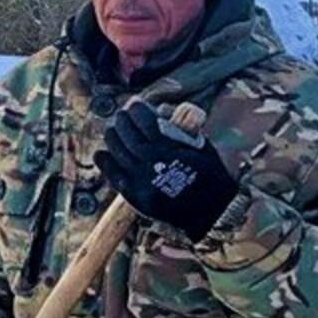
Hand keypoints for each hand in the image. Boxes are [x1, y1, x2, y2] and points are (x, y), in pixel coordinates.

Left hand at [95, 101, 235, 241]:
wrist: (213, 212)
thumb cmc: (210, 175)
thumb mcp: (200, 146)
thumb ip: (179, 128)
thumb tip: (159, 109)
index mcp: (168, 149)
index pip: (142, 120)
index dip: (136, 109)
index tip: (136, 105)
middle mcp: (150, 164)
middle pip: (124, 133)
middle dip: (122, 120)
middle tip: (123, 117)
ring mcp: (139, 180)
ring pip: (115, 150)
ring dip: (113, 137)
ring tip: (114, 131)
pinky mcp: (133, 195)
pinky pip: (111, 173)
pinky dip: (104, 161)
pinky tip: (103, 153)